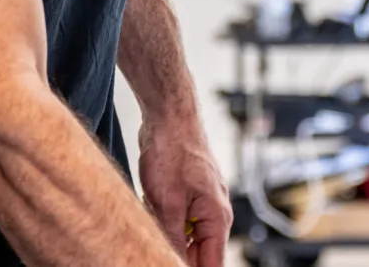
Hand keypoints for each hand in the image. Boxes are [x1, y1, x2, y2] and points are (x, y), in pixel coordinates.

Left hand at [138, 119, 232, 265]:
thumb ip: (174, 240)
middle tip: (152, 239)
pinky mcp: (189, 195)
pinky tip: (151, 204)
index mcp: (217, 219)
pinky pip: (178, 220)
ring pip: (185, 237)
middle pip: (198, 254)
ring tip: (153, 212)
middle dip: (175, 253)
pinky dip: (163, 219)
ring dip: (166, 235)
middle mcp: (215, 214)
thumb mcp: (167, 204)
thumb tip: (171, 262)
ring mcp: (203, 204)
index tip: (168, 265)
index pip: (212, 265)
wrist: (170, 117)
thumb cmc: (173, 152)